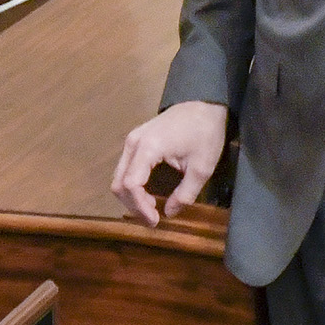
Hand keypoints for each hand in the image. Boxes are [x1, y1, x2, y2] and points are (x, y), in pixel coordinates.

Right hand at [112, 101, 228, 226]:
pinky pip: (125, 168)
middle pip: (119, 183)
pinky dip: (132, 185)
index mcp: (148, 148)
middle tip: (152, 219)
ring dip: (131, 197)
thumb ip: (185, 194)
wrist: (203, 104)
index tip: (156, 221)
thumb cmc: (205, 133)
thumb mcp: (201, 168)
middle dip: (133, 205)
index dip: (140, 207)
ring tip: (151, 209)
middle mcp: (133, 143)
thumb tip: (169, 213)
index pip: (131, 184)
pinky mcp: (135, 141)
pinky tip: (148, 194)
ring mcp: (132, 140)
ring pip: (119, 176)